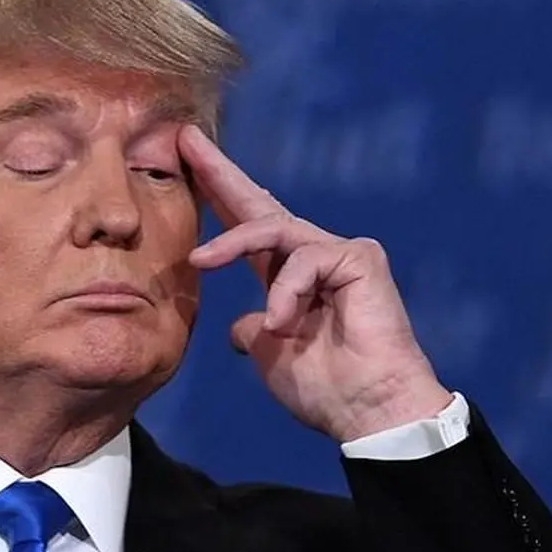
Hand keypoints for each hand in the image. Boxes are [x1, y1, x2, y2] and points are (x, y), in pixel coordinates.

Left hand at [179, 125, 452, 442]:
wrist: (367, 412)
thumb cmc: (325, 389)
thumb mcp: (269, 353)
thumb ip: (252, 329)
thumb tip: (239, 326)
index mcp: (286, 278)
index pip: (246, 227)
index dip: (216, 196)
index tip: (184, 162)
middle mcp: (311, 257)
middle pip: (259, 205)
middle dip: (219, 173)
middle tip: (185, 138)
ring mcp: (337, 253)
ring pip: (272, 230)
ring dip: (233, 248)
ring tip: (207, 267)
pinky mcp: (359, 257)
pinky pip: (303, 259)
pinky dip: (286, 292)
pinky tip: (284, 324)